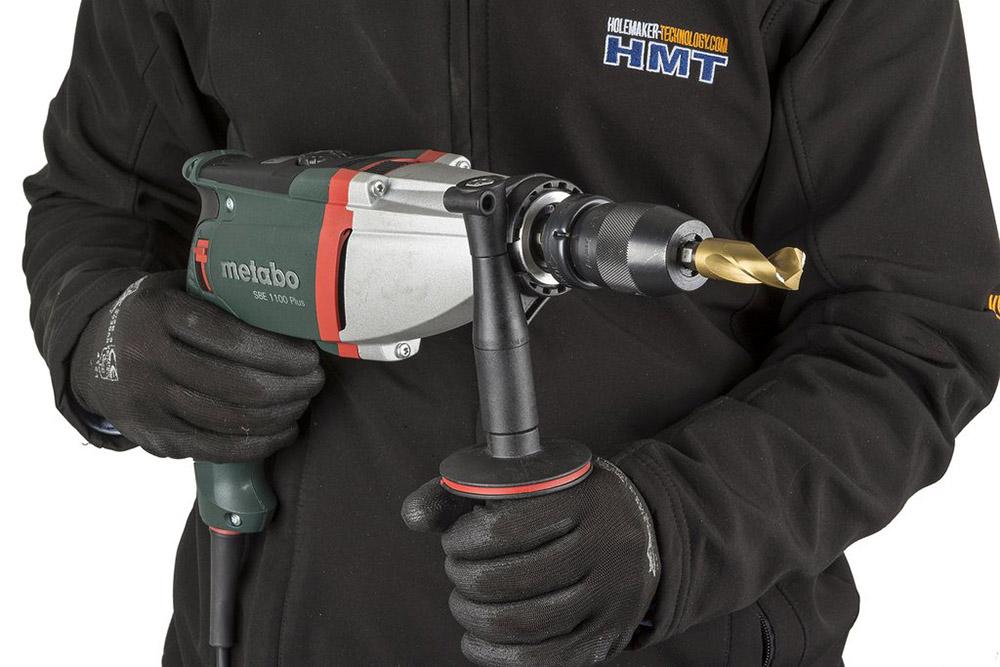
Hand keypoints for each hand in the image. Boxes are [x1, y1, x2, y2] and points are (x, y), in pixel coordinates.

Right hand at [70, 271, 324, 460]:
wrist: (92, 353)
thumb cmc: (158, 317)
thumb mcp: (177, 288)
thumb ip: (221, 293)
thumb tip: (292, 305)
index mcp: (159, 315)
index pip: (231, 338)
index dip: (279, 352)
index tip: (309, 355)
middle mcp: (147, 360)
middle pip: (237, 385)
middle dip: (290, 386)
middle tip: (315, 380)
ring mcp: (148, 405)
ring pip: (230, 421)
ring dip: (280, 416)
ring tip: (303, 402)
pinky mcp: (154, 439)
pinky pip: (216, 449)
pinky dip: (259, 444)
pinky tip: (283, 431)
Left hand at [402, 458, 659, 665]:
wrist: (644, 526)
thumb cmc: (565, 500)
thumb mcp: (524, 479)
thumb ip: (461, 489)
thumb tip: (412, 516)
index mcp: (583, 498)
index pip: (506, 525)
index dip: (465, 538)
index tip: (455, 539)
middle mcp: (604, 547)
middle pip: (509, 578)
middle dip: (464, 578)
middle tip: (457, 569)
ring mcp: (609, 597)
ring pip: (522, 623)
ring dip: (473, 616)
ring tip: (463, 601)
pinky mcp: (605, 637)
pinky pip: (540, 660)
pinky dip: (493, 654)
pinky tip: (475, 637)